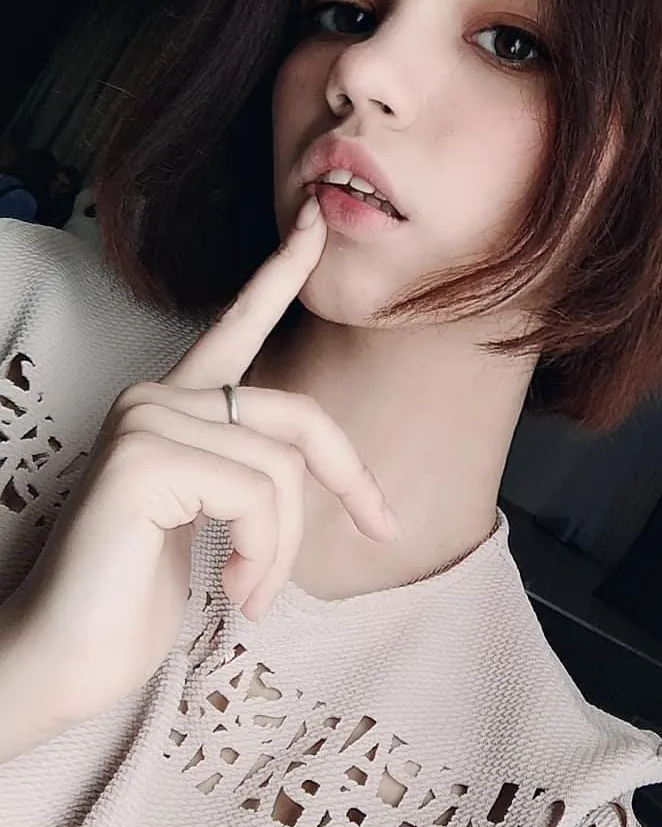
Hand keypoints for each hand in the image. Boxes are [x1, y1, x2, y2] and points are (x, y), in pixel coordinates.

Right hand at [0, 195, 400, 734]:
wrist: (62, 661)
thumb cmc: (133, 598)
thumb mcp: (213, 520)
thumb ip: (251, 471)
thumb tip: (322, 469)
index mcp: (177, 404)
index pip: (238, 324)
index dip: (281, 272)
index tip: (315, 222)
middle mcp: (157, 396)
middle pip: (299, 417)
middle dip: (349, 478)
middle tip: (378, 527)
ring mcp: (146, 420)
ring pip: (281, 468)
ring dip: (284, 547)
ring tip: (252, 590)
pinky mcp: (144, 459)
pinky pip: (257, 494)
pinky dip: (264, 552)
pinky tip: (232, 585)